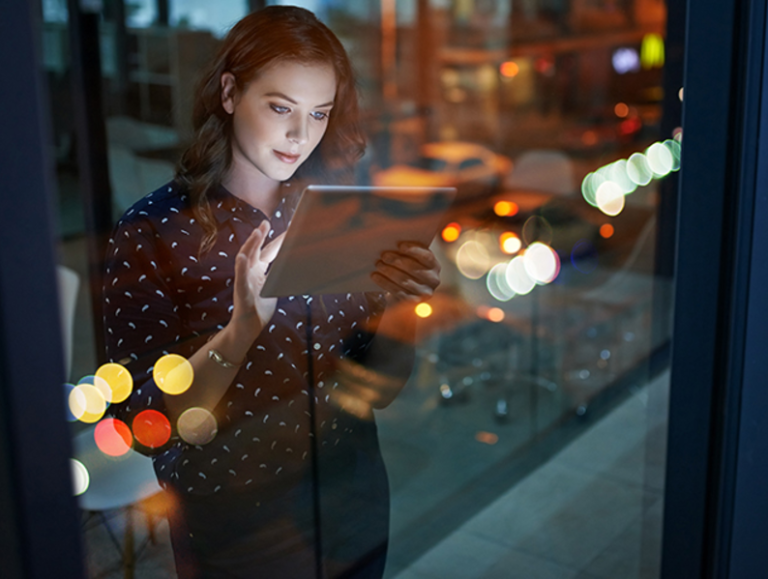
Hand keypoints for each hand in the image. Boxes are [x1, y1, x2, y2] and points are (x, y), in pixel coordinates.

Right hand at [231, 221, 284, 339]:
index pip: (268, 252)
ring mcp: (244, 281)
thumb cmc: (260, 308)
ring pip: (245, 259)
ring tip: (256, 233)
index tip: (286, 229)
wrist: (248, 327)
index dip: (276, 241)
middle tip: (266, 222)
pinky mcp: (241, 292)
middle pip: (255, 250)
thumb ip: (278, 276)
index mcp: (258, 271)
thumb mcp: (272, 288)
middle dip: (260, 236)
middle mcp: (250, 272)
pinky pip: (240, 278)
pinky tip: (242, 257)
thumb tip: (292, 266)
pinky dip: (241, 267)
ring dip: (251, 245)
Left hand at [371, 241, 440, 302]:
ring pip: (405, 281)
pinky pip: (398, 292)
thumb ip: (407, 252)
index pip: (427, 256)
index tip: (400, 246)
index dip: (414, 250)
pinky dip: (385, 283)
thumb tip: (392, 243)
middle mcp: (433, 279)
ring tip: (379, 264)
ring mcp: (424, 292)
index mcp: (434, 265)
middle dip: (397, 261)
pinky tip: (375, 276)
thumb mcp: (411, 259)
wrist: (405, 291)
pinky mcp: (413, 302)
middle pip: (414, 269)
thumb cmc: (407, 269)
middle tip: (384, 256)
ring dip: (389, 272)